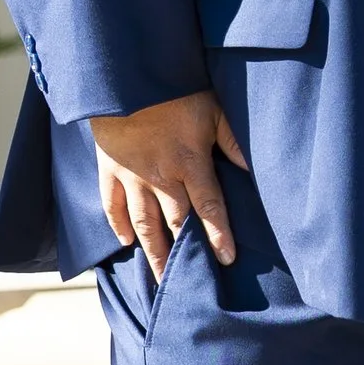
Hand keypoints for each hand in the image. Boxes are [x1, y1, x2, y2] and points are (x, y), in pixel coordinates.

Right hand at [87, 90, 250, 270]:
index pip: (209, 208)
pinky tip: (125, 242)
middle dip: (182, 257)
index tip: (227, 260)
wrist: (123, 77)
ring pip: (143, 223)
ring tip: (158, 278)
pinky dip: (117, 225)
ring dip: (152, 252)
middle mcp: (161, 178)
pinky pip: (111, 205)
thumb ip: (233, 141)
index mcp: (190, 164)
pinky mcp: (109, 170)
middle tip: (185, 286)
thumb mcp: (212, 109)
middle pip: (175, 225)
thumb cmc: (175, 89)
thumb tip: (254, 169)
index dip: (218, 236)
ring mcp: (132, 177)